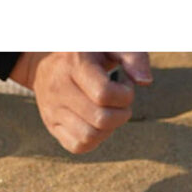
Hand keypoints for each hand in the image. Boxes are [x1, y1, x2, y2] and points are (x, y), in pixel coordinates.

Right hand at [10, 52, 151, 153]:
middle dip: (122, 113)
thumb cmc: (90, 51)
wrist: (46, 59)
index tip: (125, 84)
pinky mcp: (51, 125)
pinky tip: (97, 122)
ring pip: (89, 137)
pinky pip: (78, 146)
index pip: (104, 94)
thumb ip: (134, 56)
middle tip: (120, 101)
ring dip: (109, 128)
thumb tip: (145, 82)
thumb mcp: (112, 45)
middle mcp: (58, 88)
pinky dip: (95, 140)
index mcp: (73, 64)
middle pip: (100, 119)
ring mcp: (52, 109)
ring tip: (109, 111)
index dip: (125, 95)